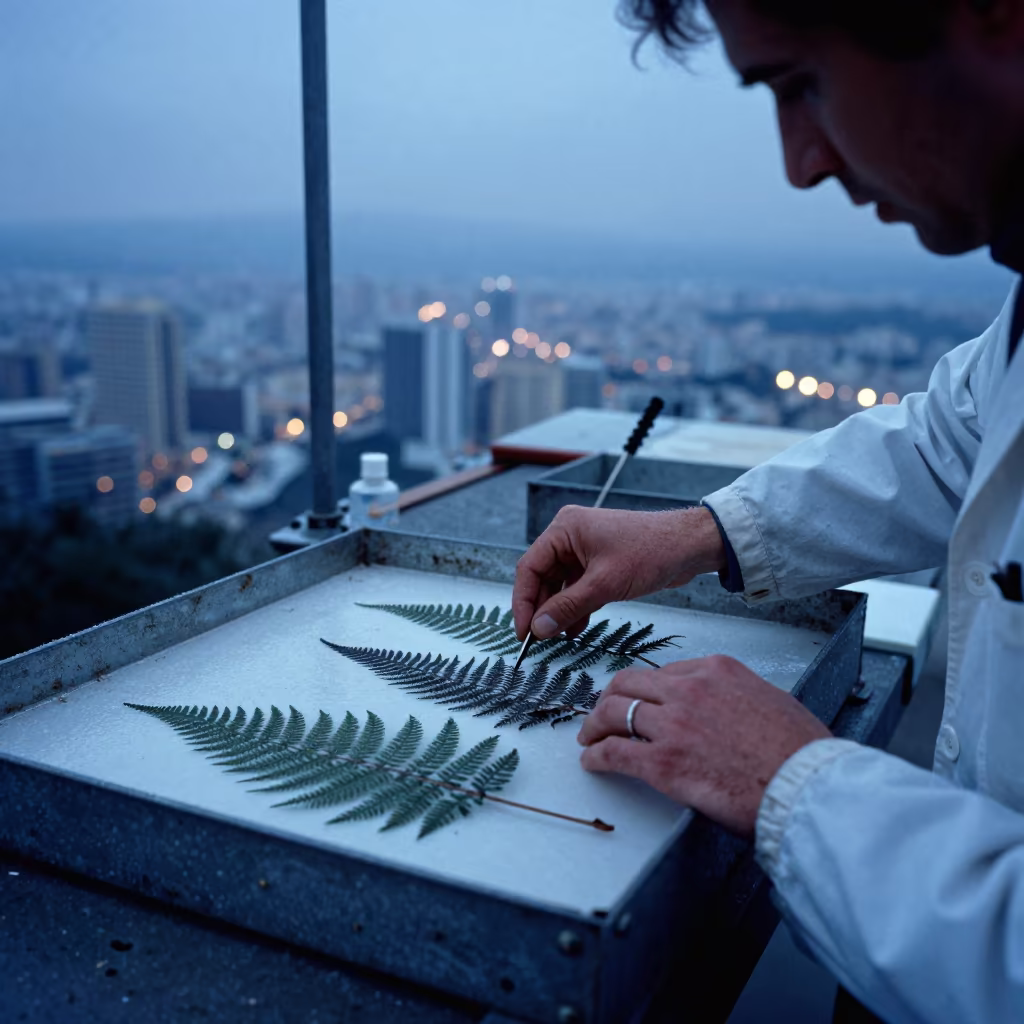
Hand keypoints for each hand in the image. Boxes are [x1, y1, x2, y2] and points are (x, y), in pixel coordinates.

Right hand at [513, 505, 725, 640]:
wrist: (690, 546)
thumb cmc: (651, 552)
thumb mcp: (604, 585)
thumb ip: (568, 608)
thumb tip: (538, 629)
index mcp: (564, 529)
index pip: (529, 568)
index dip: (523, 602)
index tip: (523, 632)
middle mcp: (570, 536)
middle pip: (542, 577)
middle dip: (541, 609)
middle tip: (537, 640)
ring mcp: (585, 549)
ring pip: (559, 585)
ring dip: (558, 611)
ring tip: (556, 638)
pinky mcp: (599, 562)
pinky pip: (577, 587)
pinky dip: (575, 607)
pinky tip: (575, 629)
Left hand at [576, 655, 831, 836]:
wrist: (806, 785)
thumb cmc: (799, 750)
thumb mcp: (768, 698)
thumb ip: (734, 695)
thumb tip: (720, 708)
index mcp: (715, 670)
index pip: (663, 672)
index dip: (644, 689)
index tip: (636, 700)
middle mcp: (688, 690)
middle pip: (628, 684)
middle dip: (609, 698)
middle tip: (602, 714)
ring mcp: (672, 724)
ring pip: (613, 713)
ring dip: (595, 725)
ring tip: (589, 737)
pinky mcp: (662, 763)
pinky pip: (614, 752)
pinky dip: (596, 756)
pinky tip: (592, 761)